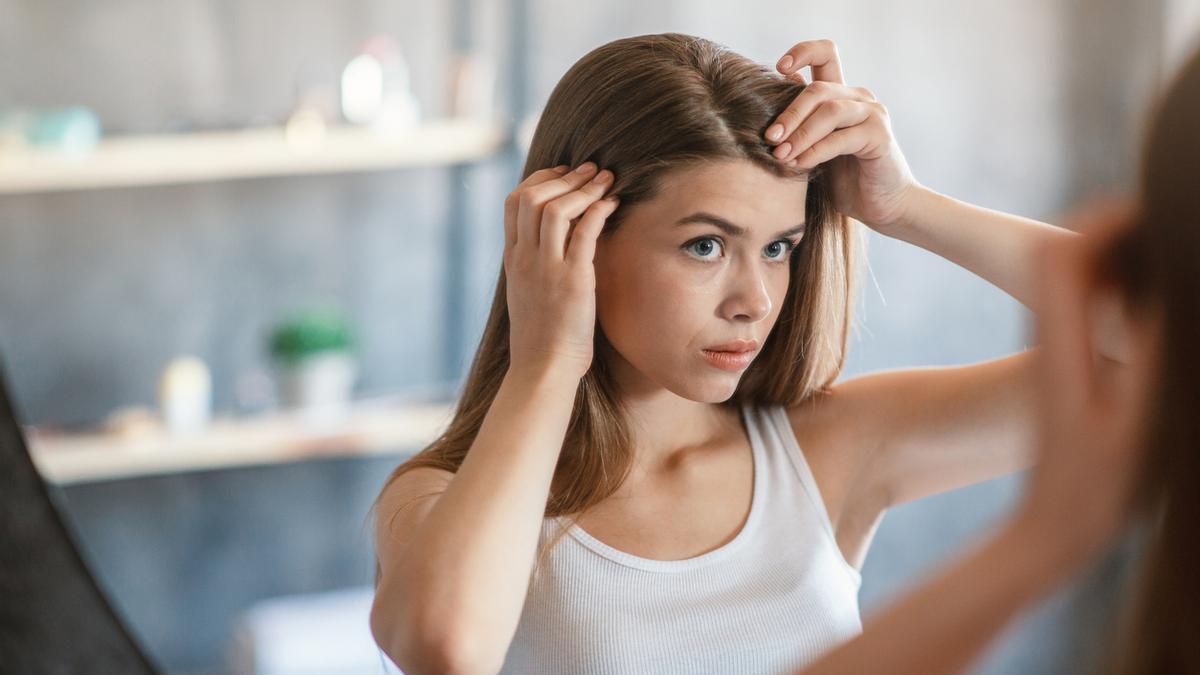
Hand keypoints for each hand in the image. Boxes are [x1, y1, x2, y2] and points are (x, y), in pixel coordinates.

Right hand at [503, 162, 619, 380]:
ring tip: (605, 180)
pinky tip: (613, 204)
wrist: (542, 368)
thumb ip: (534, 267)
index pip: (514, 202)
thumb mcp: (527, 294)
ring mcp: (547, 268)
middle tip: (590, 169)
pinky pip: (585, 233)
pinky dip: (599, 211)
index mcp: (513, 259)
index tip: (562, 174)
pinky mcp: (573, 280)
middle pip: (533, 197)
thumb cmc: (541, 338)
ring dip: (583, 188)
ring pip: (556, 208)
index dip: (539, 179)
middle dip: (564, 176)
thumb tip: (552, 247)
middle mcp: (525, 258)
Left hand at [766, 39, 919, 231]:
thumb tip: (761, 109)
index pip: (825, 54)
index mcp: (841, 95)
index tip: (778, 67)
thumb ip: (797, 128)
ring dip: (800, 134)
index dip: (802, 53)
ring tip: (781, 155)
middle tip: (769, 138)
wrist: (882, 206)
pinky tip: (800, 164)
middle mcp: (859, 98)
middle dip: (789, 114)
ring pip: (829, 110)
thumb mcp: (812, 150)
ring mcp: (872, 114)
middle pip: (818, 89)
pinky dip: (816, 151)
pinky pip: (841, 137)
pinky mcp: (879, 135)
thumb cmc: (844, 179)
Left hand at [1014, 202, 1156, 569]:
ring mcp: (1057, 350)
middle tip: (1174, 229)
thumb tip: (1163, 291)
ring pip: (1080, 280)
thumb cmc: (1098, 486)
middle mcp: (1050, 337)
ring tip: (1173, 258)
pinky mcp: (1069, 367)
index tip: (1154, 212)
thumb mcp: (1135, 423)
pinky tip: (1159, 306)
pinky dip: (1123, 293)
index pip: (1062, 253)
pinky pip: (1090, 310)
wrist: (1053, 529)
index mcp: (1059, 343)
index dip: (1104, 221)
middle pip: (1067, 255)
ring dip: (1122, 260)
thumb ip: (1148, 354)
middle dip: (1118, 230)